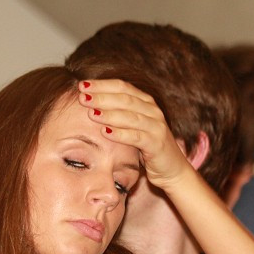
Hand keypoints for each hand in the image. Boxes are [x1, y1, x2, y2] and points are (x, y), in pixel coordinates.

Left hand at [78, 79, 193, 190]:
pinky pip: (136, 137)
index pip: (122, 87)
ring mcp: (156, 126)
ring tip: (91, 113)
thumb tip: (89, 105)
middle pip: (125, 99)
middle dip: (102, 97)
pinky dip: (120, 134)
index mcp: (145, 102)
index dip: (102, 85)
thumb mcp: (132, 127)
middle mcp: (152, 110)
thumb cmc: (146, 147)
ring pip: (130, 116)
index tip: (82, 85)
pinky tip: (105, 132)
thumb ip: (118, 114)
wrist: (171, 169)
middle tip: (83, 98)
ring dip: (109, 114)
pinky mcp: (157, 144)